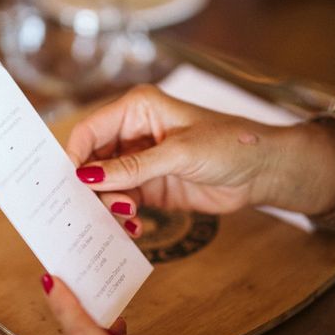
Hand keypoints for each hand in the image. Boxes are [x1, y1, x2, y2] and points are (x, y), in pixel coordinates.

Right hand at [66, 85, 334, 233]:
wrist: (263, 171)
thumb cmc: (229, 145)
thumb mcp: (179, 153)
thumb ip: (132, 167)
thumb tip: (87, 177)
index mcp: (136, 109)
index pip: (90, 131)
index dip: (76, 156)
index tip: (71, 184)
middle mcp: (133, 132)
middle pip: (93, 160)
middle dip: (92, 185)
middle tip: (99, 208)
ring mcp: (140, 161)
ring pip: (105, 184)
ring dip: (109, 203)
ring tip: (126, 216)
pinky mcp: (149, 186)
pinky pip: (123, 200)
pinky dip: (123, 214)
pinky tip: (133, 224)